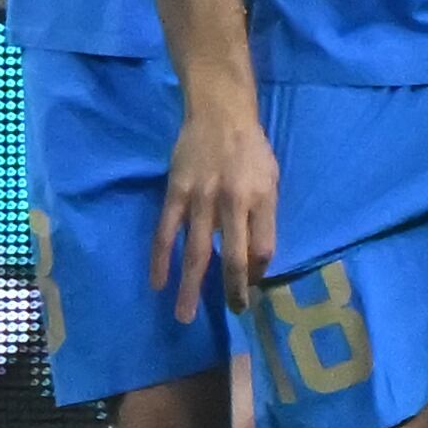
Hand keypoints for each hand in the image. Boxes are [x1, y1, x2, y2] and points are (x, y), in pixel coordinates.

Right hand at [151, 95, 277, 324]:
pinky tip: (157, 282)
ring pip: (196, 252)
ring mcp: (200, 198)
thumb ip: (264, 217)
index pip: (264, 248)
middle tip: (232, 314)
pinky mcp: (174, 193)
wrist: (219, 112)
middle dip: (233, 290)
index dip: (259, 273)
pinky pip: (165, 233)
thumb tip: (254, 258)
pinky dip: (161, 260)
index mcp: (262, 198)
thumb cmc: (251, 149)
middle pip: (233, 257)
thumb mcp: (271, 179)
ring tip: (184, 315)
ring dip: (190, 287)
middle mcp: (233, 201)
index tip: (251, 286)